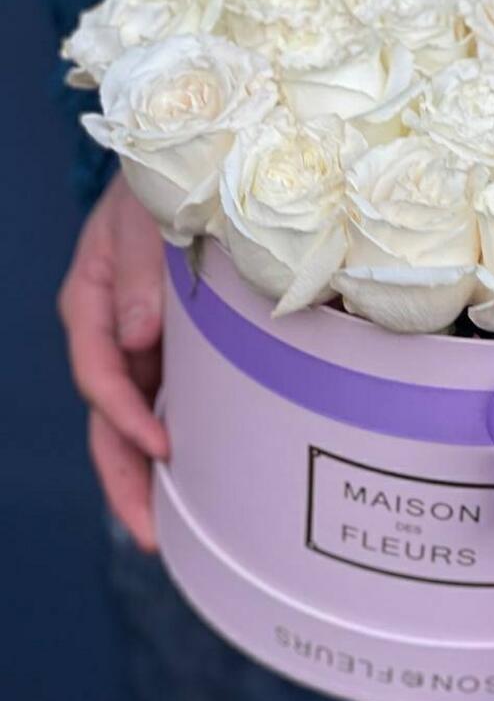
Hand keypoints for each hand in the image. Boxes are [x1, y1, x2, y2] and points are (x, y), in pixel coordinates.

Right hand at [59, 172, 167, 551]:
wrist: (181, 165)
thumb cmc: (159, 186)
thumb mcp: (141, 220)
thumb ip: (133, 275)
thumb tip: (134, 337)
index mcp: (91, 302)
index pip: (101, 373)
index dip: (126, 417)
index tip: (164, 449)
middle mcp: (110, 332)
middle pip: (108, 418)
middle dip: (127, 478)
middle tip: (154, 535)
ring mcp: (137, 344)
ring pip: (134, 420)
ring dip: (148, 472)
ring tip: (175, 528)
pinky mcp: (170, 347)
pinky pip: (166, 399)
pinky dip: (174, 436)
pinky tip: (196, 474)